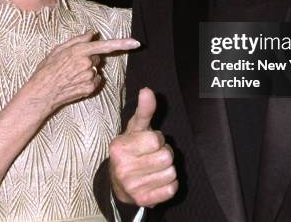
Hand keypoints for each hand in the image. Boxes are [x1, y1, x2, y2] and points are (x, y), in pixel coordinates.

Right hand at [28, 31, 139, 112]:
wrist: (41, 94)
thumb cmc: (46, 70)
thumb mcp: (58, 50)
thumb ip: (78, 40)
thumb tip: (92, 33)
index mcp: (79, 51)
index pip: (105, 45)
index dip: (122, 43)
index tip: (136, 42)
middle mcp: (87, 63)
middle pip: (98, 57)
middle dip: (90, 58)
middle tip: (72, 64)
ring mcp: (89, 77)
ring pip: (96, 70)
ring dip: (88, 70)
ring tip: (71, 75)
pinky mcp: (90, 89)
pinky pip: (95, 81)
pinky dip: (88, 81)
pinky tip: (75, 83)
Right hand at [109, 87, 177, 206]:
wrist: (119, 182)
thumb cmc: (131, 149)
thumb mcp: (135, 128)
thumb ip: (144, 110)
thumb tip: (147, 90)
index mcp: (119, 148)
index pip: (156, 139)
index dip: (157, 139)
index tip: (149, 142)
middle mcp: (123, 169)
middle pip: (167, 157)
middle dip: (164, 153)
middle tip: (152, 155)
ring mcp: (133, 187)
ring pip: (171, 172)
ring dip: (167, 169)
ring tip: (154, 167)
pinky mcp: (144, 200)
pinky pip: (172, 189)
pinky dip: (169, 184)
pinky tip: (157, 180)